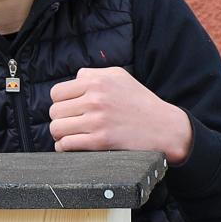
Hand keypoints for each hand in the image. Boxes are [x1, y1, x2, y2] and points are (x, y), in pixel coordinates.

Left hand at [50, 66, 194, 163]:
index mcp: (97, 81)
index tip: (69, 109)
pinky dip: (64, 147)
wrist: (166, 128)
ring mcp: (97, 120)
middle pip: (54, 111)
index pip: (56, 93)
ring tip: (70, 135)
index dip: (60, 102)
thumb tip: (73, 80)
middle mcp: (95, 99)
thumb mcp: (119, 77)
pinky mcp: (101, 140)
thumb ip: (93, 74)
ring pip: (56, 128)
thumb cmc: (141, 102)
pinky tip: (70, 146)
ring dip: (60, 134)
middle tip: (71, 124)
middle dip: (61, 119)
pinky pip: (66, 144)